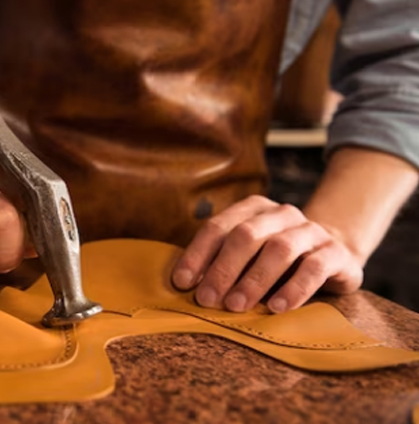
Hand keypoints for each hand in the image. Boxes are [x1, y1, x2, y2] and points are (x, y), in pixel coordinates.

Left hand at [171, 195, 362, 312]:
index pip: (218, 227)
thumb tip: (187, 286)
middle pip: (245, 235)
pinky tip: (277, 308)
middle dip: (222, 269)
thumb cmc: (276, 262)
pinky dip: (293, 289)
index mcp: (252, 209)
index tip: (182, 282)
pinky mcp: (335, 252)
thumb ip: (221, 264)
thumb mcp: (247, 257)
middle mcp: (281, 214)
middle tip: (206, 300)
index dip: (197, 254)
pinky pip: (314, 268)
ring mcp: (310, 231)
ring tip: (236, 306)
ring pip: (279, 249)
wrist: (334, 256)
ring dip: (253, 280)